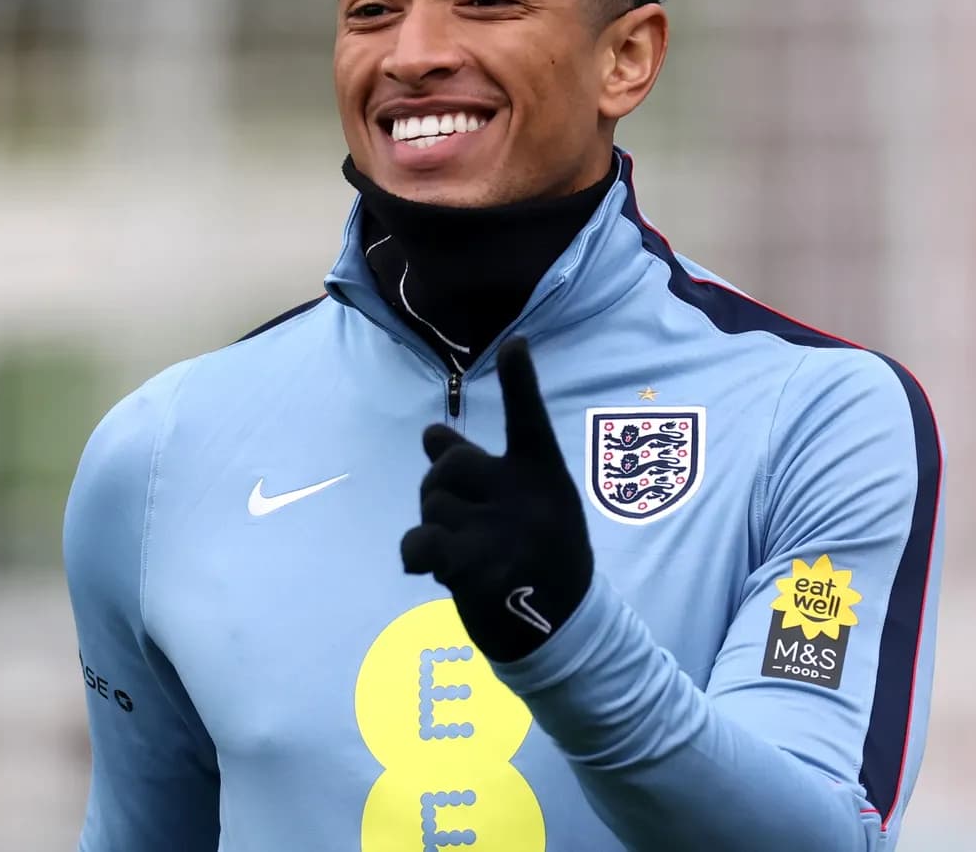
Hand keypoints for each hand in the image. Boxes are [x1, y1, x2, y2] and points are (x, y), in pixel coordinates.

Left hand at [401, 337, 593, 662]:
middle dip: (438, 486)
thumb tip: (430, 432)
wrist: (559, 630)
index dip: (520, 382)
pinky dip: (416, 553)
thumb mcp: (528, 505)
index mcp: (542, 477)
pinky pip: (418, 541)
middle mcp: (523, 496)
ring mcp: (499, 531)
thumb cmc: (540, 558)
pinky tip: (430, 568)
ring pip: (431, 504)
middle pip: (448, 465)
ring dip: (434, 528)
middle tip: (459, 519)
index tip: (515, 344)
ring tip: (464, 553)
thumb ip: (482, 468)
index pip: (529, 421)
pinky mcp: (471, 567)